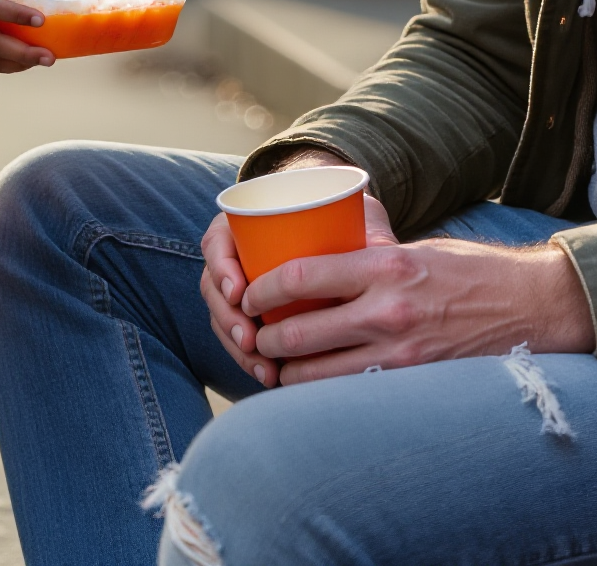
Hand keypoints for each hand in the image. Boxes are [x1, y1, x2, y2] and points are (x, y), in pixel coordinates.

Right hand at [200, 147, 369, 385]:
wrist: (349, 245)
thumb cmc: (350, 225)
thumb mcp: (355, 220)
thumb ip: (365, 228)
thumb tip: (382, 249)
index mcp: (248, 224)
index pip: (218, 241)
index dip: (221, 267)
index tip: (239, 291)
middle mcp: (237, 255)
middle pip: (214, 288)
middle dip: (227, 320)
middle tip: (249, 340)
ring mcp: (241, 288)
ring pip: (223, 319)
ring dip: (236, 347)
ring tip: (262, 367)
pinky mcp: (252, 316)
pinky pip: (239, 338)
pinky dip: (249, 359)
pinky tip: (267, 376)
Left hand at [243, 233, 595, 384]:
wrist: (535, 307)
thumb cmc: (474, 272)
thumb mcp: (418, 252)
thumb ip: (371, 264)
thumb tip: (320, 273)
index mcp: (386, 267)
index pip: (302, 276)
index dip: (263, 290)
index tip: (249, 294)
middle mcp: (389, 311)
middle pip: (299, 334)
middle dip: (266, 339)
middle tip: (254, 337)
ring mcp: (402, 354)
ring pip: (319, 376)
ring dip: (288, 374)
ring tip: (276, 367)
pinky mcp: (415, 383)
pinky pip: (352, 395)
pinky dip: (325, 394)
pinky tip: (314, 389)